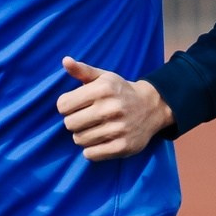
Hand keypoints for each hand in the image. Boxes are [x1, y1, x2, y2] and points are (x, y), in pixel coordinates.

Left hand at [56, 59, 172, 160]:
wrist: (152, 107)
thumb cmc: (121, 91)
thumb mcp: (104, 77)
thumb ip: (82, 70)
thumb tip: (65, 60)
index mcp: (102, 89)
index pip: (63, 105)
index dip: (66, 106)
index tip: (76, 106)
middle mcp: (110, 108)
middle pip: (69, 124)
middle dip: (74, 122)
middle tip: (86, 118)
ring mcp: (117, 129)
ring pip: (79, 140)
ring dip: (83, 136)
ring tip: (95, 128)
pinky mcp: (122, 146)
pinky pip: (91, 154)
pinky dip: (92, 150)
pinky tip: (101, 140)